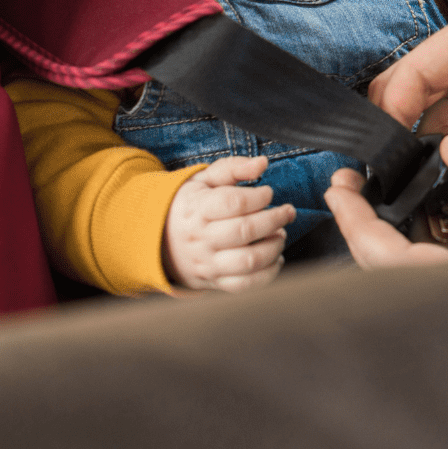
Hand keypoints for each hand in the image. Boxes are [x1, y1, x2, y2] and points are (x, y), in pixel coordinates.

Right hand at [164, 156, 295, 292]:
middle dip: (275, 219)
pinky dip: (269, 273)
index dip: (258, 196)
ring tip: (280, 233)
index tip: (268, 192)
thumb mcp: (204, 179)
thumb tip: (262, 163)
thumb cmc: (192, 204)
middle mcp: (201, 239)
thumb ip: (234, 168)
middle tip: (288, 212)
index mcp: (197, 209)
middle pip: (245, 231)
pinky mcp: (216, 282)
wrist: (160, 240)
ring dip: (274, 246)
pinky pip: (246, 285)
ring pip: (248, 261)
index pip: (233, 202)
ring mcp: (208, 264)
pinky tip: (276, 257)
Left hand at [325, 135, 447, 305]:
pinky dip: (418, 249)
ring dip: (387, 240)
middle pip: (395, 276)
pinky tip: (421, 221)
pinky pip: (442, 280)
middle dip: (363, 230)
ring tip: (376, 197)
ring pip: (416, 279)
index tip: (342, 189)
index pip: (398, 261)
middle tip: (350, 188)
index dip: (360, 224)